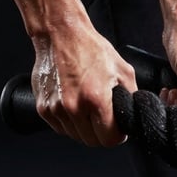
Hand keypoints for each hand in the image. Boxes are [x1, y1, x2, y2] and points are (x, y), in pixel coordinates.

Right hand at [31, 18, 137, 146]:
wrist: (61, 35)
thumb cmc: (90, 48)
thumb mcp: (123, 70)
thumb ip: (131, 96)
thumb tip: (133, 114)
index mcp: (96, 99)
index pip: (109, 139)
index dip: (117, 135)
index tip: (118, 129)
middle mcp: (73, 107)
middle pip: (92, 141)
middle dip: (102, 134)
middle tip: (105, 120)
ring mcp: (56, 109)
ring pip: (76, 136)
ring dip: (85, 129)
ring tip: (88, 108)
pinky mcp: (43, 108)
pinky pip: (61, 128)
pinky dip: (70, 123)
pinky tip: (75, 106)